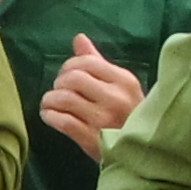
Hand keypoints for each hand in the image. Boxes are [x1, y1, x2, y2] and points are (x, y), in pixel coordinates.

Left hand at [40, 40, 144, 155]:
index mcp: (124, 81)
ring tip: (51, 103)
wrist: (141, 151)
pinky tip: (49, 115)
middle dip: (58, 82)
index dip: (69, 65)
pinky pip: (62, 121)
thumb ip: (98, 62)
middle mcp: (115, 98)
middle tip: (58, 90)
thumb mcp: (120, 86)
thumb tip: (79, 39)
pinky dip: (50, 116)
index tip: (66, 75)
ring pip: (64, 99)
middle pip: (73, 78)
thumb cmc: (128, 114)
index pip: (87, 62)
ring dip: (50, 99)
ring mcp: (103, 119)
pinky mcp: (91, 139)